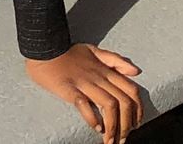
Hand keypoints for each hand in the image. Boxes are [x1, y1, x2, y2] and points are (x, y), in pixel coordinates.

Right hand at [26, 45, 144, 141]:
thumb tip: (135, 71)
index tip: (135, 124)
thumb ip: (115, 60)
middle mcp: (99, 77)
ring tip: (110, 140)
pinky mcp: (70, 89)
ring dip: (113, 126)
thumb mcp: (95, 50)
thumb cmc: (68, 52)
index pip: (131, 90)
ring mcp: (85, 83)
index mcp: (106, 69)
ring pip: (109, 105)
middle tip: (123, 138)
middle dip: (127, 123)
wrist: (45, 48)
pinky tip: (96, 128)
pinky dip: (92, 118)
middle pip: (123, 101)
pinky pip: (85, 105)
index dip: (137, 109)